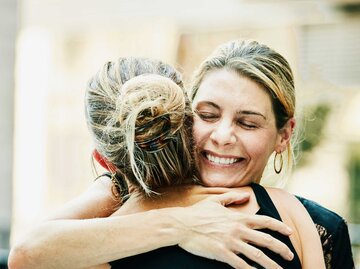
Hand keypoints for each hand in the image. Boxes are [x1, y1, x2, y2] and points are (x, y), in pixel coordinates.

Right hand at [175, 192, 293, 268]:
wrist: (181, 224)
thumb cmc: (197, 212)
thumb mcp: (215, 201)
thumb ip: (232, 198)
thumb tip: (246, 195)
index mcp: (237, 217)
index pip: (264, 221)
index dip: (279, 226)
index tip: (289, 232)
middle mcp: (238, 229)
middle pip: (266, 240)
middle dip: (281, 249)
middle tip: (290, 256)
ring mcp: (231, 242)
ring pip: (257, 255)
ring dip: (271, 265)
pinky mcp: (222, 253)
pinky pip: (241, 265)